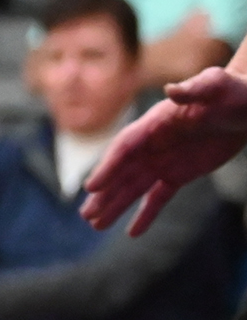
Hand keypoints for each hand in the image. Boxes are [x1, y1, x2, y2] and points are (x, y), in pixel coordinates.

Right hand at [83, 67, 246, 232]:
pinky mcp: (178, 175)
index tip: (92, 187)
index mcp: (154, 124)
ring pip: (134, 188)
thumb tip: (171, 89)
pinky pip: (157, 197)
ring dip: (115, 206)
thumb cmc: (232, 90)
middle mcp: (151, 145)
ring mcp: (162, 161)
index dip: (108, 167)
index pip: (125, 148)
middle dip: (104, 194)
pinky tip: (132, 233)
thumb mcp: (215, 86)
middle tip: (86, 215)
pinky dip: (145, 214)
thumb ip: (194, 89)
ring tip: (96, 226)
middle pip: (122, 173)